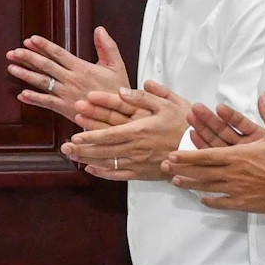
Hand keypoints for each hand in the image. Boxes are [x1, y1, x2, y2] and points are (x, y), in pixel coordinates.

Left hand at [7, 27, 129, 118]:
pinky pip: (46, 102)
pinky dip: (33, 99)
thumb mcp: (117, 66)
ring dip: (25, 75)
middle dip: (28, 57)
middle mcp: (71, 80)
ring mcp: (66, 94)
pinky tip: (22, 94)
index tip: (30, 40)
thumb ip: (107, 46)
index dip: (43, 46)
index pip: (58, 53)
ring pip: (42, 82)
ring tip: (11, 68)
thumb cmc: (117, 91)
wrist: (119, 117)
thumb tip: (100, 29)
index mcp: (82, 68)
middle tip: (13, 52)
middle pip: (46, 66)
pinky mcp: (65, 109)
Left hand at [59, 81, 189, 179]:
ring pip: (108, 162)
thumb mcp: (167, 104)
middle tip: (64, 146)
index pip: (109, 133)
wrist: (200, 149)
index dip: (90, 134)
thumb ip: (143, 97)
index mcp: (140, 130)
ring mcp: (138, 162)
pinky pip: (120, 174)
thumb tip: (122, 89)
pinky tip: (91, 169)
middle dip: (82, 147)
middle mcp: (136, 148)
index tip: (74, 132)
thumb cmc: (184, 124)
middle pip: (104, 149)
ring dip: (88, 159)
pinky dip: (104, 173)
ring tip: (71, 155)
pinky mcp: (143, 172)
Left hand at [165, 95, 264, 216]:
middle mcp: (233, 173)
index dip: (187, 155)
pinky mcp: (244, 203)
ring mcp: (237, 189)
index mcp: (238, 156)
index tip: (172, 154)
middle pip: (201, 171)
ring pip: (208, 187)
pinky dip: (212, 201)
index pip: (206, 154)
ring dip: (191, 184)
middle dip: (181, 168)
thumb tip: (263, 95)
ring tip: (175, 181)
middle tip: (164, 166)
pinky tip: (203, 200)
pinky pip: (224, 202)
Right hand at [188, 100, 264, 149]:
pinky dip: (204, 145)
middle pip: (225, 130)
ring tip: (191, 118)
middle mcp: (245, 146)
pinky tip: (194, 136)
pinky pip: (215, 155)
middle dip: (210, 119)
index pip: (240, 123)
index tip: (219, 108)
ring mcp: (236, 156)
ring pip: (217, 141)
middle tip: (196, 108)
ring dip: (203, 129)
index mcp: (257, 137)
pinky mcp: (230, 165)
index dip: (230, 116)